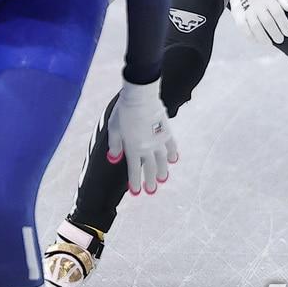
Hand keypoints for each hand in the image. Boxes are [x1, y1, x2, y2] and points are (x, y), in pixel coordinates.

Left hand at [106, 79, 178, 194]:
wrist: (141, 95)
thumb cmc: (124, 111)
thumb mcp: (114, 128)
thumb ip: (115, 145)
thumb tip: (114, 158)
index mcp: (133, 147)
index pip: (134, 169)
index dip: (135, 181)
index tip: (136, 191)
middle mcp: (147, 147)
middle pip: (150, 168)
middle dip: (149, 181)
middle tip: (151, 191)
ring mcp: (159, 140)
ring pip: (163, 160)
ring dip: (162, 171)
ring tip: (162, 179)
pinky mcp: (167, 131)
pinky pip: (172, 146)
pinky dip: (173, 154)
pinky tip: (173, 160)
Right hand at [215, 0, 287, 45]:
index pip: (278, 13)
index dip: (284, 25)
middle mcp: (256, 1)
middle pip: (267, 21)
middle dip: (275, 33)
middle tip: (279, 39)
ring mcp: (245, 8)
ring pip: (255, 27)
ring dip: (263, 38)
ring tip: (268, 43)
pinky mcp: (236, 13)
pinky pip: (242, 27)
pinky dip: (249, 36)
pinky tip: (255, 40)